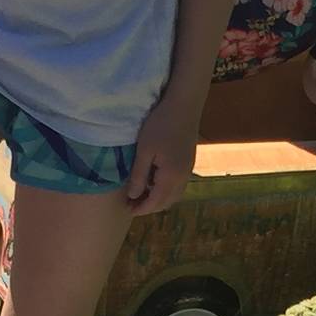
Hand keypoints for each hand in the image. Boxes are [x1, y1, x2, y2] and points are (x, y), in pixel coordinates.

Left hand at [125, 93, 197, 214]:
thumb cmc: (161, 124)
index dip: (141, 209)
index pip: (155, 202)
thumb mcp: (144, 151)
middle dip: (149, 206)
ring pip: (174, 195)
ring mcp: (188, 171)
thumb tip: (133, 196)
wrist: (184, 105)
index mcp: (171, 177)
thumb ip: (139, 176)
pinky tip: (154, 181)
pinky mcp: (189, 163)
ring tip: (141, 194)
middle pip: (167, 202)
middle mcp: (183, 178)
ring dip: (158, 199)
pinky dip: (166, 190)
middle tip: (131, 204)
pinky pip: (178, 185)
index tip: (126, 209)